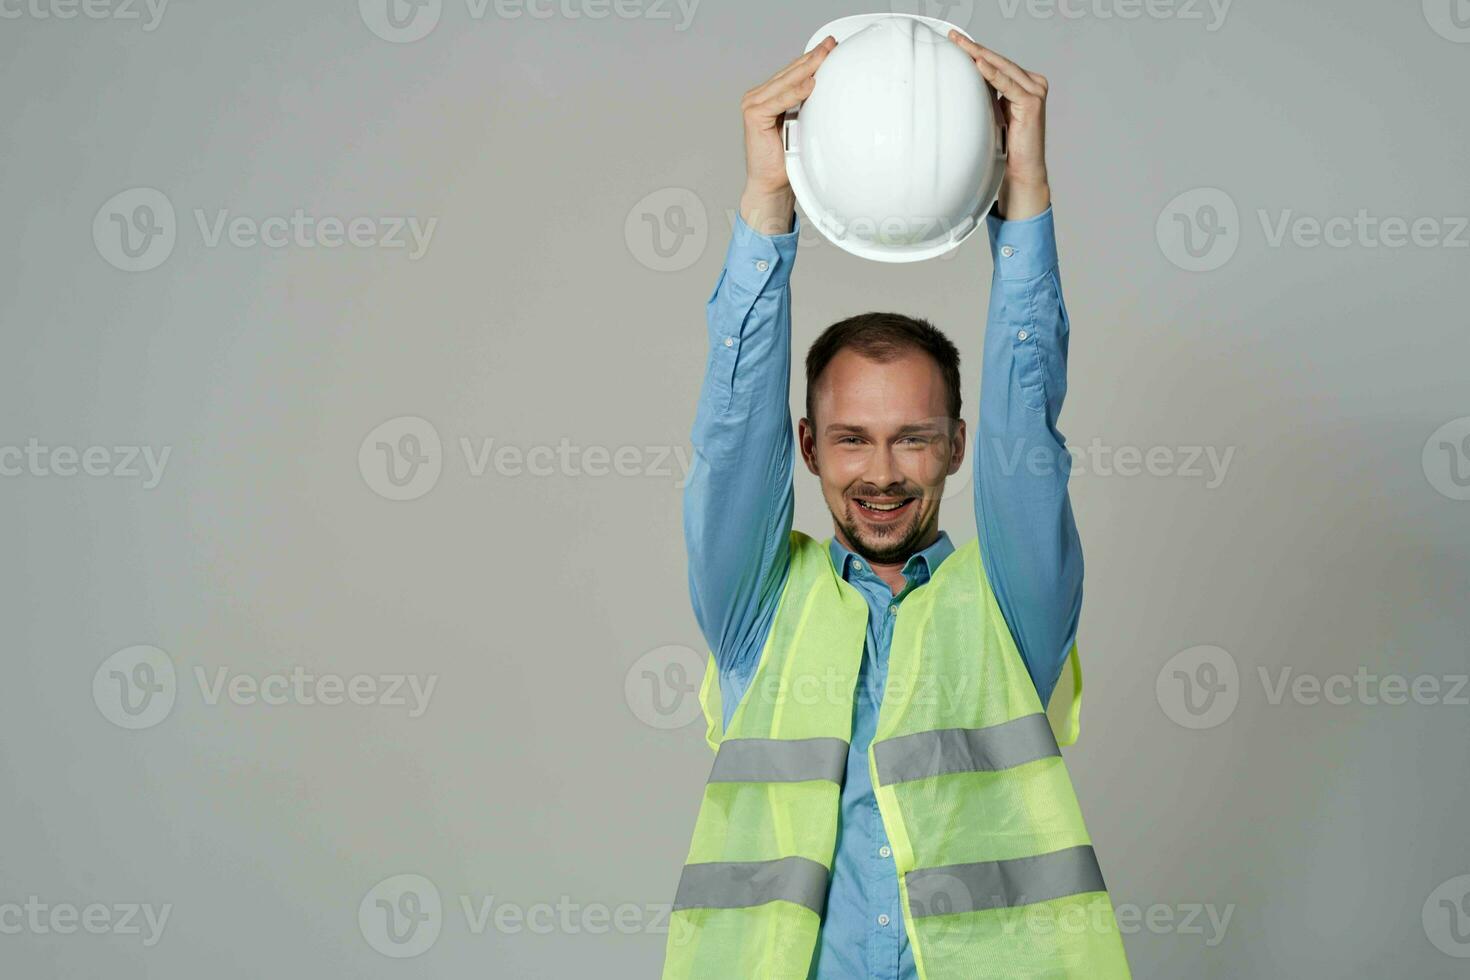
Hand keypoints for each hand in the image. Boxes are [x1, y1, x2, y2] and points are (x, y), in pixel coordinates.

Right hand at [738, 37, 837, 234]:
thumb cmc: (787, 159)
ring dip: (806, 68)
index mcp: (769, 96)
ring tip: (824, 56)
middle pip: (790, 73)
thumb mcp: (802, 124)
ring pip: (785, 82)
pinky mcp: (754, 116)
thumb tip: (829, 88)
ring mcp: (753, 105)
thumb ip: (807, 105)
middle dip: (812, 58)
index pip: (792, 72)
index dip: (812, 58)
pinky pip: (778, 100)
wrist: (773, 184)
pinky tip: (811, 84)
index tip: (831, 46)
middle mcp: (758, 97)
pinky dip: (795, 93)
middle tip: (831, 44)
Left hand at [948, 32, 1050, 220]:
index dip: (977, 51)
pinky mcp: (1032, 102)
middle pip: (999, 61)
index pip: (998, 62)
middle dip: (975, 48)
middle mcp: (1034, 83)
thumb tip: (966, 76)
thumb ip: (987, 93)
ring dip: (980, 55)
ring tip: (961, 45)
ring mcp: (1036, 91)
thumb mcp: (993, 112)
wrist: (1020, 170)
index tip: (957, 41)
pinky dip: (992, 73)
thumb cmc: (1006, 146)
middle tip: (954, 37)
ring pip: (1002, 68)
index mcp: (1026, 84)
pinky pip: (1007, 83)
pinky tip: (978, 63)